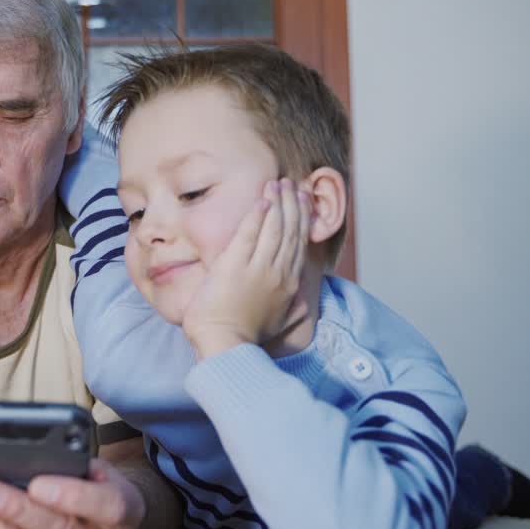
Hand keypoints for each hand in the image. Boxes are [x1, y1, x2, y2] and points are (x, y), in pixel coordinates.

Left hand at [181, 178, 311, 357]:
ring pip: (273, 229)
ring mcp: (256, 269)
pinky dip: (256, 217)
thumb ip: (293, 307)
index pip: (298, 244)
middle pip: (289, 231)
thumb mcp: (279, 321)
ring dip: (276, 203)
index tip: (303, 202)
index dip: (302, 220)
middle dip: (292, 205)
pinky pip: (248, 235)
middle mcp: (277, 274)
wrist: (224, 344)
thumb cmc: (245, 336)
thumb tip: (305, 299)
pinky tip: (261, 201)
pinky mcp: (234, 267)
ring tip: (278, 184)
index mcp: (288, 285)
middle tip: (293, 185)